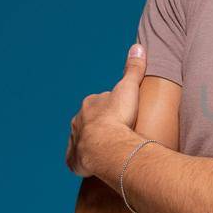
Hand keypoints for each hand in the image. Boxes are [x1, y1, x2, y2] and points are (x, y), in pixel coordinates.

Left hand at [65, 43, 146, 177]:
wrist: (106, 146)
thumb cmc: (118, 117)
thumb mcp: (129, 88)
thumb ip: (133, 69)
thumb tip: (138, 47)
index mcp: (90, 104)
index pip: (100, 103)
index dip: (111, 108)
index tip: (122, 115)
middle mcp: (78, 121)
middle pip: (90, 121)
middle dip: (100, 126)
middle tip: (117, 133)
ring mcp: (75, 141)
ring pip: (83, 140)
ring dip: (92, 144)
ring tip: (108, 151)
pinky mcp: (75, 160)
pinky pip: (78, 160)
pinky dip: (84, 162)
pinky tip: (93, 166)